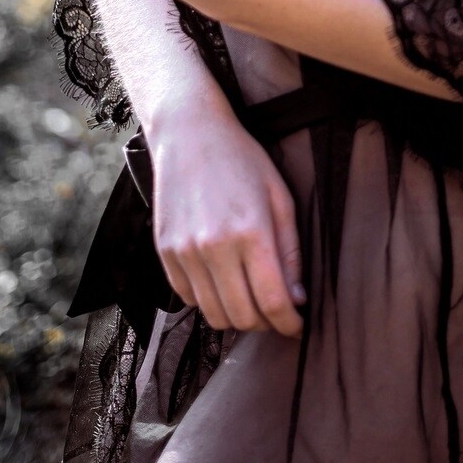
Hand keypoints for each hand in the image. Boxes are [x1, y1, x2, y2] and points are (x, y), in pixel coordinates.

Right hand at [149, 107, 305, 337]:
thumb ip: (290, 251)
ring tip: (250, 298)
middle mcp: (214, 248)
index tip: (296, 327)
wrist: (190, 134)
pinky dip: (209, 301)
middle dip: (265, 323)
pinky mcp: (165, 253)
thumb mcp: (280, 198)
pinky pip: (188, 299)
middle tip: (275, 312)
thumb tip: (297, 299)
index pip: (272, 302)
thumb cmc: (242, 161)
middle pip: (243, 316)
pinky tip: (222, 282)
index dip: (289, 323)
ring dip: (237, 316)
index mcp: (251, 232)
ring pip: (214, 314)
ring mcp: (185, 252)